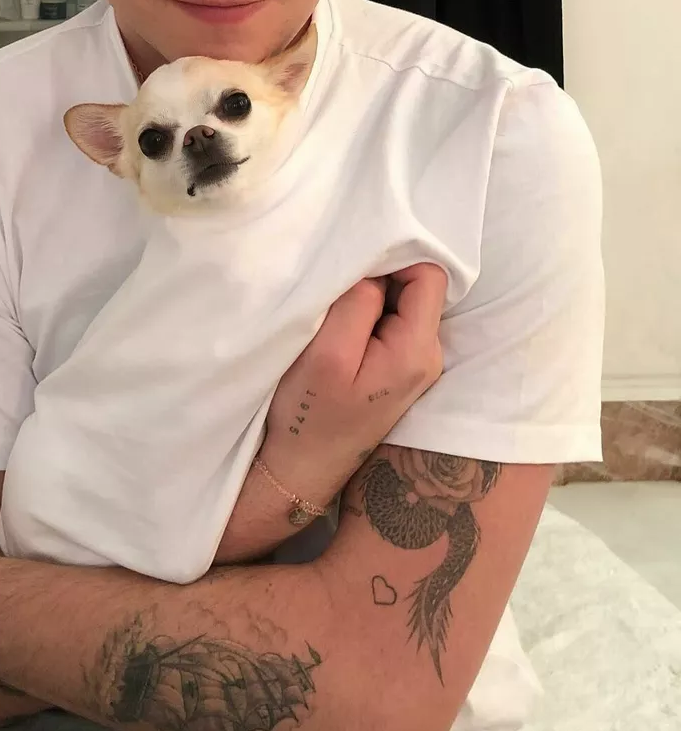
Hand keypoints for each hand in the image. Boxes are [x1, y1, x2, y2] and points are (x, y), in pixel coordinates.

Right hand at [262, 263, 445, 496]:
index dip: (392, 259)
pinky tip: (338, 333)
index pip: (429, 275)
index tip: (351, 270)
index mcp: (418, 351)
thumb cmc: (309, 416)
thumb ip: (357, 303)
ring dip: (368, 299)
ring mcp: (414, 366)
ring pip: (401, 304)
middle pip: (417, 288)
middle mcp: (428, 357)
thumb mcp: (327, 353)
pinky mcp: (396, 371)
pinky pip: (390, 324)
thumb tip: (374, 270)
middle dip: (378, 279)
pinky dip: (366, 317)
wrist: (302, 470)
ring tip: (332, 316)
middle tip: (335, 294)